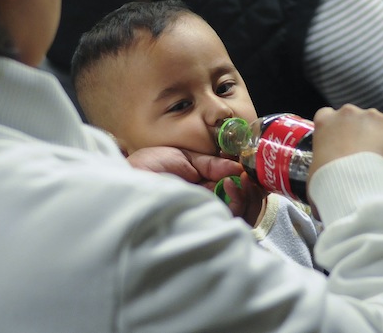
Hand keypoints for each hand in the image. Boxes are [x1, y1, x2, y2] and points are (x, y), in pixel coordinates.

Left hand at [127, 147, 265, 223]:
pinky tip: (232, 186)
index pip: (233, 188)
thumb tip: (236, 167)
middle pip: (243, 203)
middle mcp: (207, 204)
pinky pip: (233, 220)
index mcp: (201, 188)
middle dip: (251, 188)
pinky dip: (239, 201)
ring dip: (247, 194)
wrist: (131, 180)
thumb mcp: (183, 157)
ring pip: (243, 213)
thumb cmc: (149, 168)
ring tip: (240, 179)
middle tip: (247, 174)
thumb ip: (211, 163)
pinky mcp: (206, 226)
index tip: (247, 166)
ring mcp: (207, 216)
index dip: (245, 179)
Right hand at [309, 104, 382, 178]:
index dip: (338, 131)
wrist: (351, 181)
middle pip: (359, 120)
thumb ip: (320, 170)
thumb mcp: (314, 174)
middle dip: (363, 135)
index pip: (328, 116)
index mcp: (325, 121)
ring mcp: (374, 117)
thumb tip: (323, 188)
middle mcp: (349, 112)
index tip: (342, 144)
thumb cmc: (327, 180)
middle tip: (366, 157)